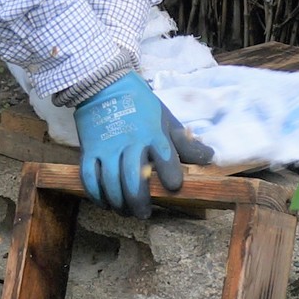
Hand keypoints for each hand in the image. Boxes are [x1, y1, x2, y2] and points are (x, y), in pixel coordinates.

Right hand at [73, 72, 212, 218]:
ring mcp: (107, 147)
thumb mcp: (166, 119)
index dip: (170, 174)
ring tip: (126, 211)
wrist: (104, 85)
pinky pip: (89, 177)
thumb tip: (209, 158)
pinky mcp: (89, 150)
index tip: (173, 187)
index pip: (165, 157)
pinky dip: (96, 194)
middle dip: (139, 200)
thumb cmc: (141, 105)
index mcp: (153, 134)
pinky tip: (105, 202)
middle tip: (144, 213)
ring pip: (110, 182)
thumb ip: (184, 143)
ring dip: (118, 202)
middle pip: (133, 178)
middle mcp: (130, 142)